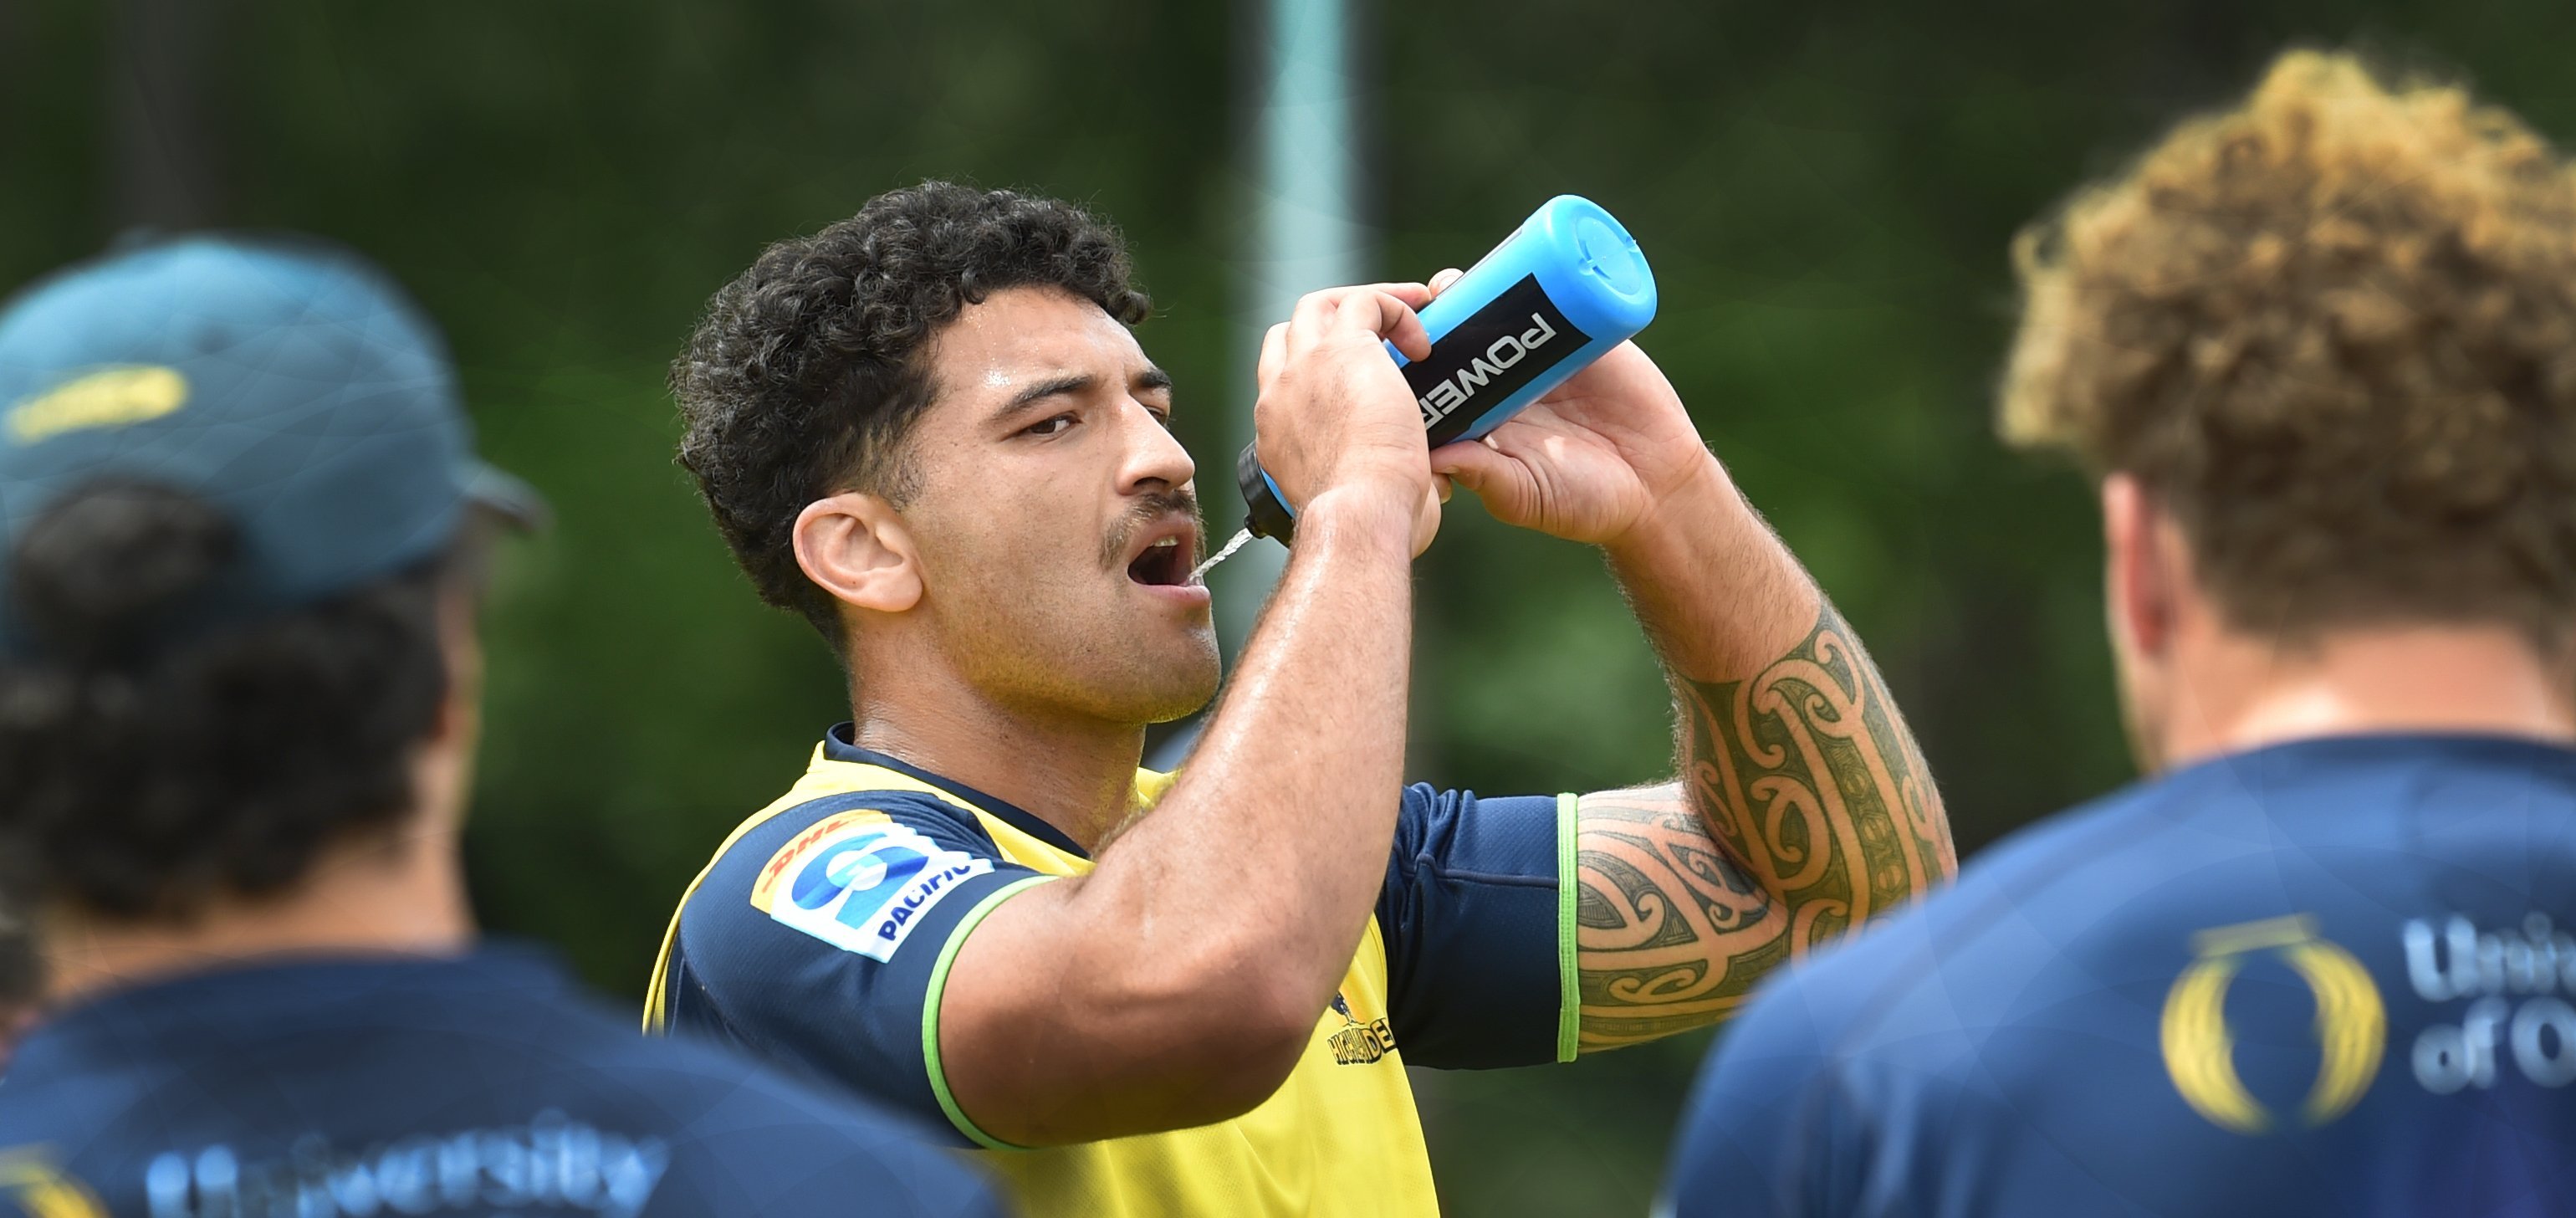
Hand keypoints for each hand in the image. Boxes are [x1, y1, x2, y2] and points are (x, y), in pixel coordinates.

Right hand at [1255, 283, 1443, 553]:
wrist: (1359, 516)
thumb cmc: (1366, 526)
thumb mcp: (1357, 505)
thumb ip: (1379, 488)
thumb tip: (1432, 490)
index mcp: (1276, 433)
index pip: (1281, 379)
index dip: (1316, 366)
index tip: (1359, 378)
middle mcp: (1280, 394)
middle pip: (1292, 329)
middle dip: (1335, 321)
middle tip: (1382, 332)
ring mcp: (1306, 367)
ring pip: (1321, 304)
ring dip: (1366, 302)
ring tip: (1411, 311)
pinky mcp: (1343, 350)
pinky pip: (1366, 302)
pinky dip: (1397, 309)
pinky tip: (1423, 339)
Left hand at [1421, 268, 1715, 546]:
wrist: (1658, 488)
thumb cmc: (1585, 502)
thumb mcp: (1524, 492)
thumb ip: (1483, 476)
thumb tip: (1431, 456)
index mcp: (1489, 413)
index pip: (1446, 374)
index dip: (1420, 356)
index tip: (1398, 345)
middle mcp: (1515, 378)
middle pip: (1470, 331)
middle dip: (1443, 312)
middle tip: (1423, 304)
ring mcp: (1552, 353)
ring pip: (1510, 306)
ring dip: (1481, 286)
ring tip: (1459, 283)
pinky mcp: (1592, 335)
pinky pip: (1566, 296)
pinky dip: (1543, 275)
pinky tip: (1516, 262)